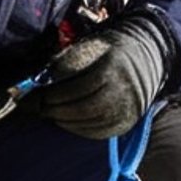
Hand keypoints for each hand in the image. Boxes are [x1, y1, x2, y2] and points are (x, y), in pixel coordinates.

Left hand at [29, 10, 175, 138]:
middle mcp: (123, 88)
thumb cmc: (105, 52)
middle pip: (86, 107)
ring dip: (68, 121)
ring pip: (94, 121)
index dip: (57, 94)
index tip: (41, 95)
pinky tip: (68, 123)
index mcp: (112, 66)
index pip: (80, 86)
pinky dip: (81, 130)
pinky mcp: (128, 120)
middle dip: (60, 110)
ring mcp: (128, 106)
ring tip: (53, 115)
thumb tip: (37, 81)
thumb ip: (64, 63)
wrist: (143, 57)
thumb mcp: (86, 48)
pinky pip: (102, 132)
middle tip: (43, 109)